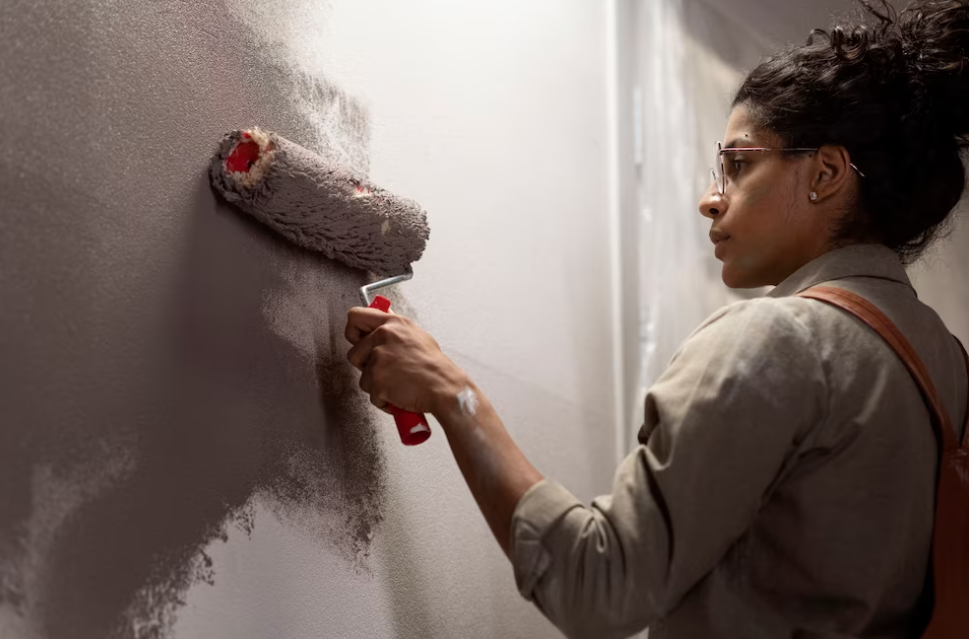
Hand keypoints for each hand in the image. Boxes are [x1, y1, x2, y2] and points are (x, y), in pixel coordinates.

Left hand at [345, 307, 463, 414]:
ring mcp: (379, 358)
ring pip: (363, 378)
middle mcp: (383, 337)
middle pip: (354, 353)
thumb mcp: (417, 336)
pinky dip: (384, 400)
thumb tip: (382, 323)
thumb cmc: (435, 367)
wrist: (444, 388)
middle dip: (365, 366)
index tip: (358, 341)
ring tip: (397, 384)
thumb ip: (395, 329)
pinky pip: (372, 395)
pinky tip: (399, 395)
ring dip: (377, 385)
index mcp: (393, 323)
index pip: (355, 316)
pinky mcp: (377, 379)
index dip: (353, 332)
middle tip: (384, 370)